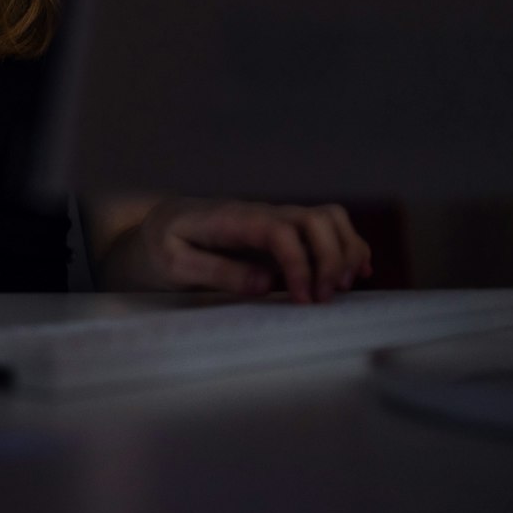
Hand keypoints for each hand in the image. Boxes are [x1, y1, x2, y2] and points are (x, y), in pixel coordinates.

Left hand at [130, 197, 371, 301]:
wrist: (159, 222)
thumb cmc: (164, 243)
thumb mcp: (175, 263)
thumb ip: (217, 271)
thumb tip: (265, 284)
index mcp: (232, 220)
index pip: (281, 231)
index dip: (300, 264)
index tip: (303, 299)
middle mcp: (261, 213)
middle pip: (316, 219)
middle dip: (331, 258)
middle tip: (323, 298)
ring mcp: (275, 218)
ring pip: (328, 218)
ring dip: (345, 250)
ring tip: (339, 288)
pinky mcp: (283, 229)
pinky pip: (325, 227)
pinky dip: (346, 246)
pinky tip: (353, 272)